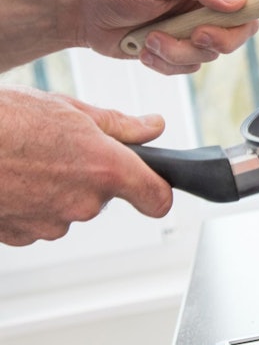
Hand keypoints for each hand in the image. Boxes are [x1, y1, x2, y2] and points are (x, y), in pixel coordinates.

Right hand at [0, 85, 173, 245]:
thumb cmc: (4, 120)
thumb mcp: (69, 108)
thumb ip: (118, 125)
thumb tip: (153, 127)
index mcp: (106, 169)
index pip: (156, 198)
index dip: (157, 192)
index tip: (153, 186)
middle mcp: (84, 202)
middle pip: (103, 196)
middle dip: (87, 174)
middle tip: (58, 149)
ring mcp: (52, 223)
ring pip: (68, 207)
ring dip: (56, 188)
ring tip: (26, 160)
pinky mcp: (22, 236)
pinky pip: (38, 219)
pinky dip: (29, 203)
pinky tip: (11, 178)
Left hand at [71, 0, 258, 74]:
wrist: (82, 14)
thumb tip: (238, 1)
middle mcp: (208, 2)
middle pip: (242, 29)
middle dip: (219, 40)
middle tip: (196, 35)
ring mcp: (194, 28)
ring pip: (213, 54)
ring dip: (181, 51)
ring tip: (153, 38)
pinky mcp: (178, 49)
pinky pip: (189, 67)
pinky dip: (167, 62)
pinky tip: (146, 48)